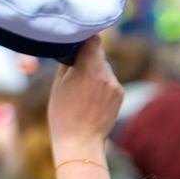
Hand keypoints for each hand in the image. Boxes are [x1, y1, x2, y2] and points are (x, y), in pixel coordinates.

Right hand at [48, 37, 123, 155]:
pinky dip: (102, 84)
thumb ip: (68, 62)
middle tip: (76, 69)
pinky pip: (110, 81)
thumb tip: (73, 47)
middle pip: (99, 54)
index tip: (78, 40)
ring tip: (82, 90)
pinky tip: (92, 99)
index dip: (86, 38)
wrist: (80, 140)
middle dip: (88, 58)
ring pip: (105, 68)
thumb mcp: (58, 84)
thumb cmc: (63, 113)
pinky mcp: (121, 93)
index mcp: (88, 68)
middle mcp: (106, 73)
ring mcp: (115, 84)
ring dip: (95, 72)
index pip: (94, 40)